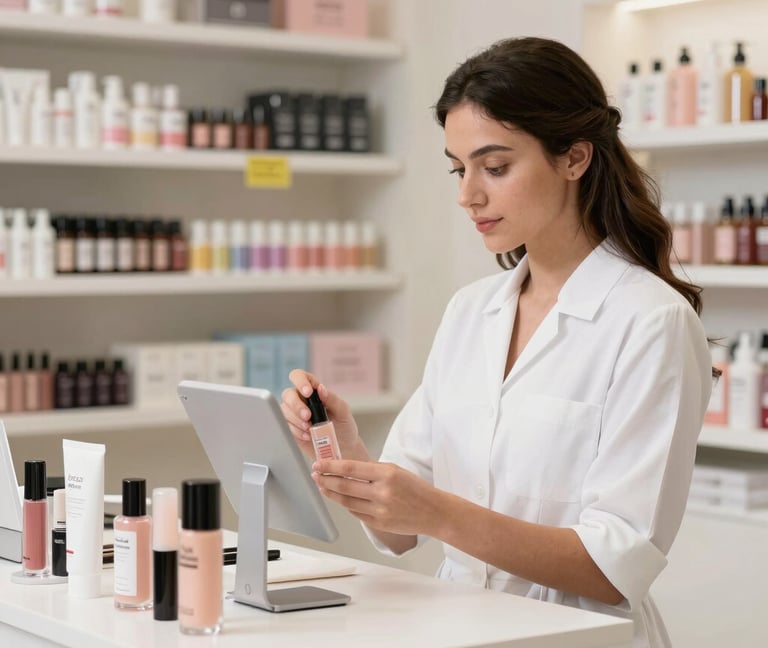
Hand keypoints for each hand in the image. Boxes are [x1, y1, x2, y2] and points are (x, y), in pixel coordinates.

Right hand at [281, 369, 361, 459]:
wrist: (343, 447)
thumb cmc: (343, 425)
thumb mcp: (342, 411)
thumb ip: (332, 399)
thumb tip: (321, 388)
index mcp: (313, 390)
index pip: (299, 376)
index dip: (300, 381)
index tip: (308, 392)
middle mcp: (301, 399)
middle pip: (287, 394)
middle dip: (296, 405)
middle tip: (308, 416)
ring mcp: (294, 414)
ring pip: (284, 410)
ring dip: (296, 420)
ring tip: (310, 429)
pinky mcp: (291, 428)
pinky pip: (285, 426)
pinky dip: (296, 431)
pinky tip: (308, 436)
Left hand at [311, 459, 444, 537]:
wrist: (434, 512)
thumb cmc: (417, 489)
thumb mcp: (396, 470)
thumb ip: (372, 470)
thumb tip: (346, 468)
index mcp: (387, 474)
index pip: (351, 468)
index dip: (331, 466)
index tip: (319, 464)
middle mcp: (382, 492)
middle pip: (344, 486)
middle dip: (326, 480)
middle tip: (316, 475)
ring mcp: (379, 510)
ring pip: (346, 501)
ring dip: (331, 493)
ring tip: (323, 486)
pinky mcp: (378, 523)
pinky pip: (356, 513)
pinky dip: (345, 505)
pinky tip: (339, 499)